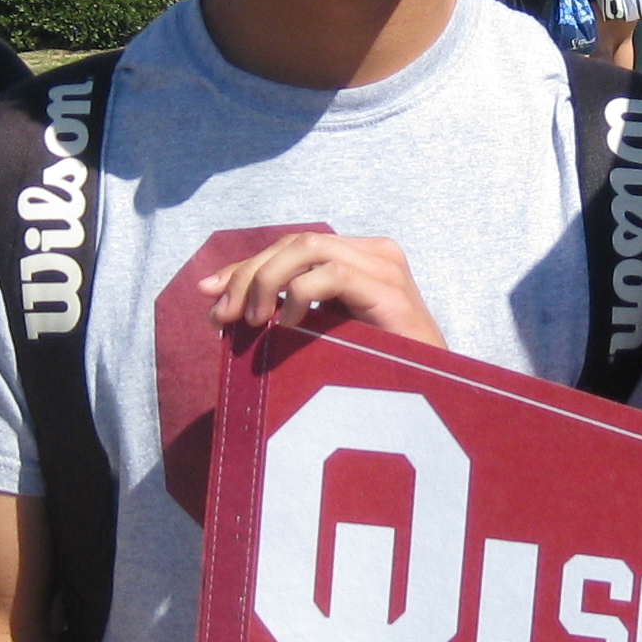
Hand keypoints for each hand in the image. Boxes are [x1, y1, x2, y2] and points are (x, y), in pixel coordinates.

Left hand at [203, 235, 444, 349]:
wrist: (432, 398)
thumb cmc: (374, 372)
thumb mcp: (321, 333)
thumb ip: (284, 312)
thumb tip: (222, 305)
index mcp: (358, 257)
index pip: (290, 247)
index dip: (244, 266)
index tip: (209, 295)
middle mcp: (373, 252)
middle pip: (293, 242)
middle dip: (248, 274)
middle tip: (223, 316)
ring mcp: (384, 267)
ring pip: (308, 247)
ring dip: (267, 280)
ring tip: (251, 321)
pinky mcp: (390, 290)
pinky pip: (333, 274)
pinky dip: (299, 294)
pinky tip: (287, 323)